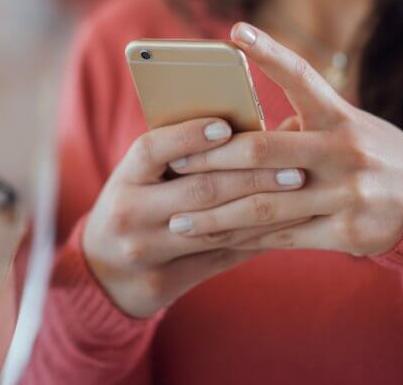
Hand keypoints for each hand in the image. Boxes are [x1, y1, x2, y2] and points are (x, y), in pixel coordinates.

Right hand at [82, 117, 308, 317]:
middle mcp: (130, 213)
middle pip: (197, 191)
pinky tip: (287, 227)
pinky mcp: (162, 282)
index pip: (152, 149)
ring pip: (215, 229)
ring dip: (264, 210)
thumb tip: (256, 120)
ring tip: (300, 195)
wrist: (102, 272)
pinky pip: (219, 260)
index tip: (227, 126)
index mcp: (124, 177)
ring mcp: (144, 251)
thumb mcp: (144, 177)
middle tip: (294, 167)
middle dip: (251, 177)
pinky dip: (256, 240)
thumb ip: (187, 153)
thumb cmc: (137, 205)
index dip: (188, 135)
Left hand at [164, 23, 402, 257]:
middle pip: (265, 153)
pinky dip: (243, 240)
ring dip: (216, 214)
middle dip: (213, 160)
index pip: (302, 76)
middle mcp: (345, 152)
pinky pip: (282, 237)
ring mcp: (347, 195)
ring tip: (177, 218)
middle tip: (174, 163)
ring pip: (266, 205)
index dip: (269, 52)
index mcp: (342, 117)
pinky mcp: (346, 233)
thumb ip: (299, 126)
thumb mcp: (346, 128)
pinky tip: (213, 241)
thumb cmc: (371, 155)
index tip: (235, 30)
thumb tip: (235, 131)